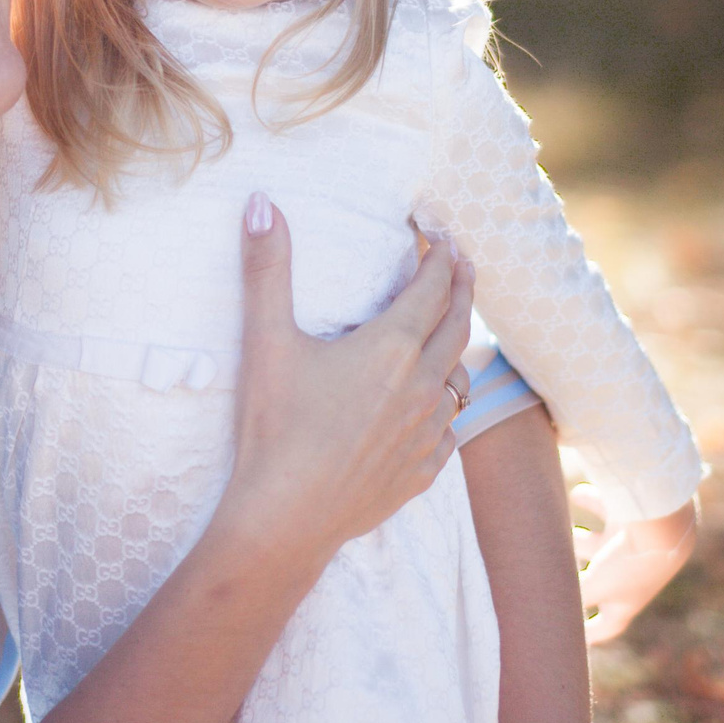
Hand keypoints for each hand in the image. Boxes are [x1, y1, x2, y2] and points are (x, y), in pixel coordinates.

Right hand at [219, 193, 477, 557]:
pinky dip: (446, 405)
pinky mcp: (422, 471)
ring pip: (459, 379)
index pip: (432, 288)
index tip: (442, 235)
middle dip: (461, 288)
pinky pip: (449, 429)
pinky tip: (435, 407)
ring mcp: (428, 433)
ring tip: (450, 333)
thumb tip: (262, 203)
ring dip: (457, 347)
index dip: (440, 256)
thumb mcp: (266, 339)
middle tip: (461, 264)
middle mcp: (423, 387)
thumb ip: (267, 267)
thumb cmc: (274, 427)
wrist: (286, 519)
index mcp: (393, 348)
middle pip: (458, 325)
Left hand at [572, 488, 697, 642]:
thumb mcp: (594, 586)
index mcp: (625, 600)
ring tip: (559, 533)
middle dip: (580, 579)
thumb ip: (567, 595)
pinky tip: (575, 495)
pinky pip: (606, 509)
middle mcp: (628, 574)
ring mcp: (629, 545)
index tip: (576, 639)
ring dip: (580, 541)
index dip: (592, 632)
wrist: (663, 524)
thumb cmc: (628, 563)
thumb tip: (538, 602)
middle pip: (600, 582)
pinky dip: (590, 502)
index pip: (607, 624)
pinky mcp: (629, 518)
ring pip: (600, 545)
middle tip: (559, 578)